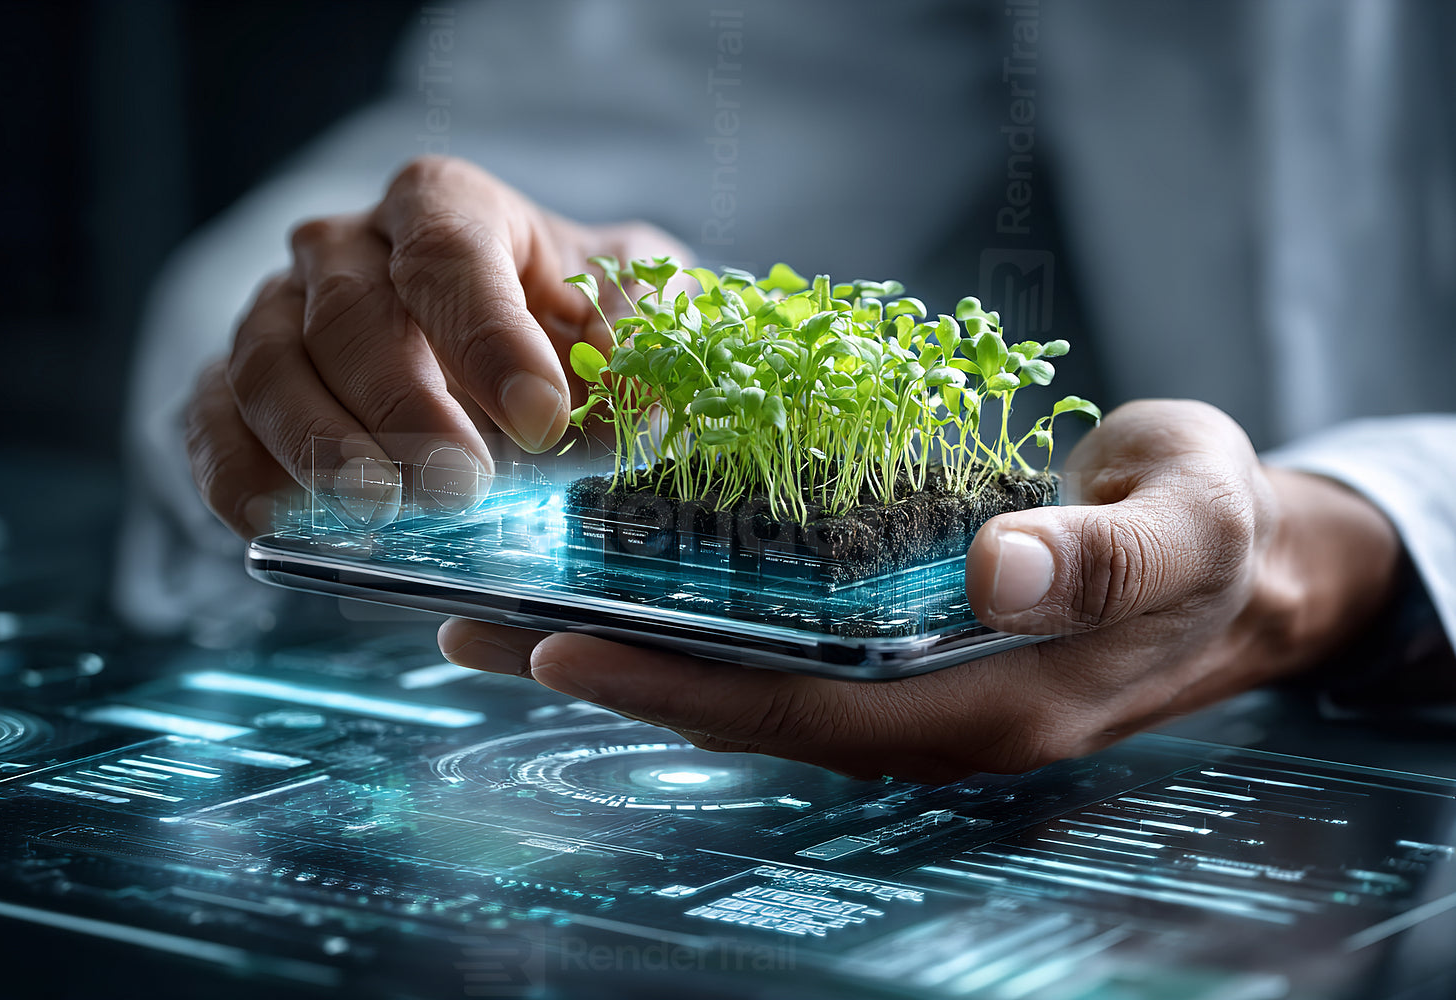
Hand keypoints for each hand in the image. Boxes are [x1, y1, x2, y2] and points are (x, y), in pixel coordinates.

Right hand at [185, 156, 686, 535]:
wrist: (534, 364)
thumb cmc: (582, 326)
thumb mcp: (639, 317)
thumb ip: (637, 351)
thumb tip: (621, 419)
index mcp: (447, 207)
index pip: (447, 250)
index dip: (488, 336)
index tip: (540, 417)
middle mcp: (347, 247)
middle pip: (348, 312)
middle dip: (404, 404)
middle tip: (460, 483)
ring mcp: (281, 314)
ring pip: (267, 365)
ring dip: (321, 444)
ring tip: (381, 507)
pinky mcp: (242, 391)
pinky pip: (213, 423)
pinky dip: (237, 475)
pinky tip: (279, 522)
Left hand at [437, 400, 1403, 781]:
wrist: (1242, 563)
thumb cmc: (1215, 535)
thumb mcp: (1187, 527)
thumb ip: (1102, 557)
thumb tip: (996, 574)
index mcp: (978, 706)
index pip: (796, 710)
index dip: (674, 687)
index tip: (554, 646)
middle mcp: (922, 713)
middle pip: (740, 708)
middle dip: (612, 674)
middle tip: (479, 627)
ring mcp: (907, 687)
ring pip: (745, 682)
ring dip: (633, 650)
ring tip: (514, 608)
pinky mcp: (899, 646)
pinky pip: (774, 646)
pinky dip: (693, 621)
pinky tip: (630, 582)